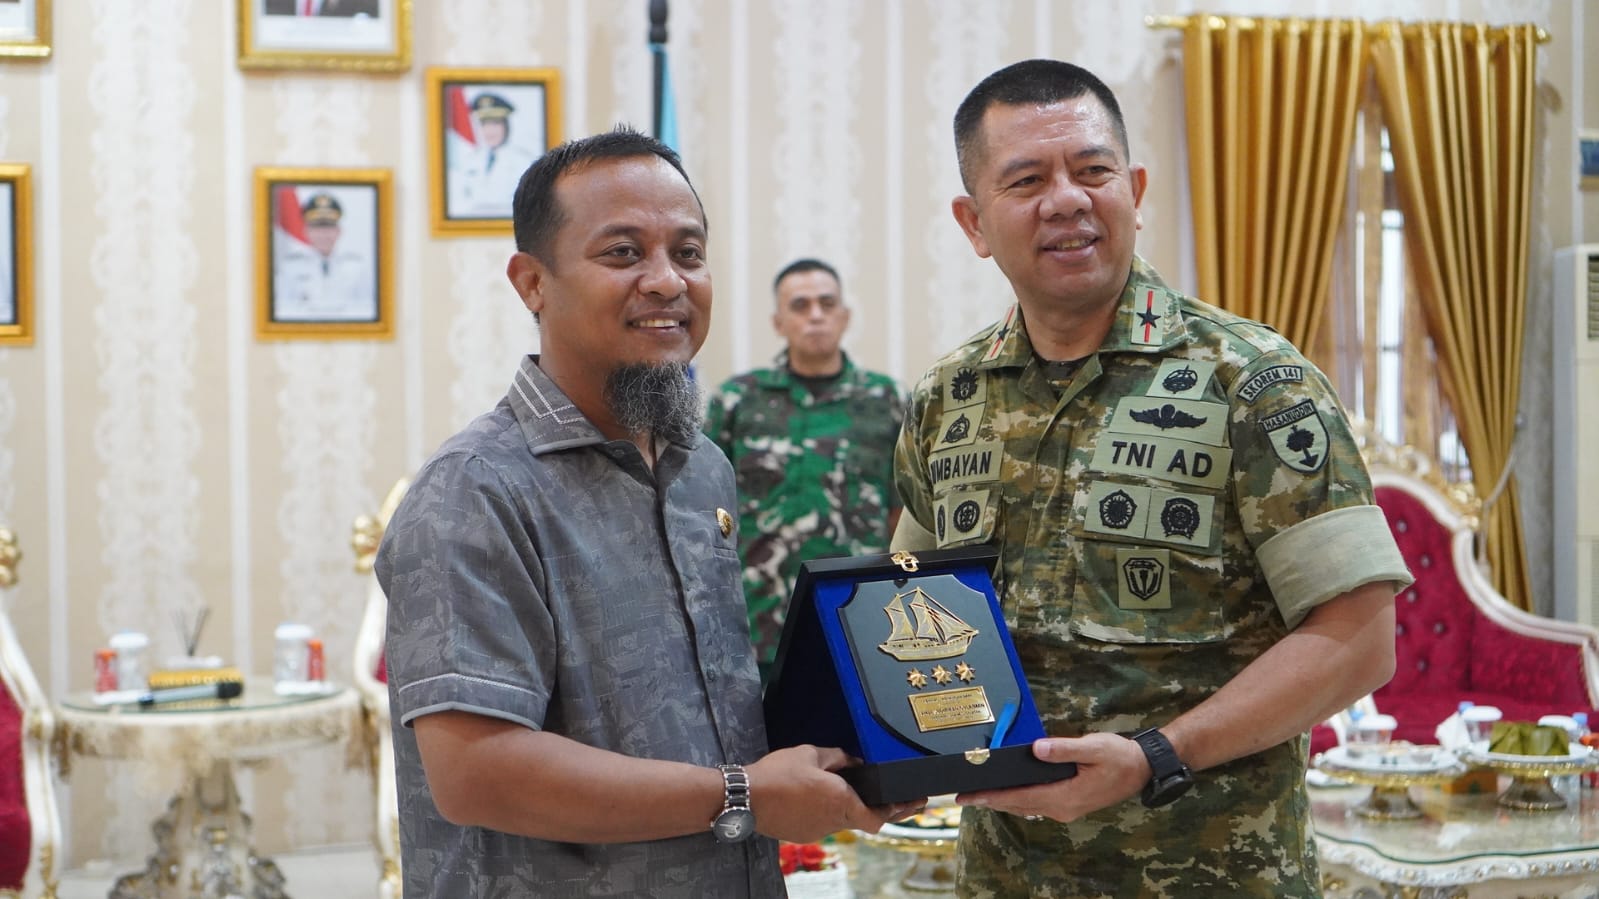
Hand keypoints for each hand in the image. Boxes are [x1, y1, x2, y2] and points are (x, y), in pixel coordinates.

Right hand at [746, 745, 924, 840]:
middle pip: (863, 818)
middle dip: (877, 807)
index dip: (897, 811)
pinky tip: (814, 795)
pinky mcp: (802, 834)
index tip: (911, 803)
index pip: (878, 818)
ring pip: (841, 819)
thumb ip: (838, 757)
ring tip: (837, 786)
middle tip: (895, 798)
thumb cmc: (777, 775)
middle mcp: (833, 820)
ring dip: (845, 806)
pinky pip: (822, 821)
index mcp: (841, 800)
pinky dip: (825, 810)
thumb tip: (853, 761)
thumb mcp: (811, 753)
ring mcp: (817, 830)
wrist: (744, 798)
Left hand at [954, 733, 1147, 822]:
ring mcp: (1066, 808)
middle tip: (963, 796)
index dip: (992, 796)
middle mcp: (1062, 808)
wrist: (1142, 769)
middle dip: (990, 800)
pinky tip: (1008, 792)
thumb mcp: (1092, 747)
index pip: (1019, 797)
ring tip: (978, 794)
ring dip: (1002, 800)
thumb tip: (1035, 749)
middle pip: (1018, 805)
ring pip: (1026, 806)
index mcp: (1064, 796)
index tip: (969, 796)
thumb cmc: (1118, 756)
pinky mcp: (1069, 803)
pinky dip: (1018, 799)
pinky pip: (1036, 803)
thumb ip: (1063, 749)